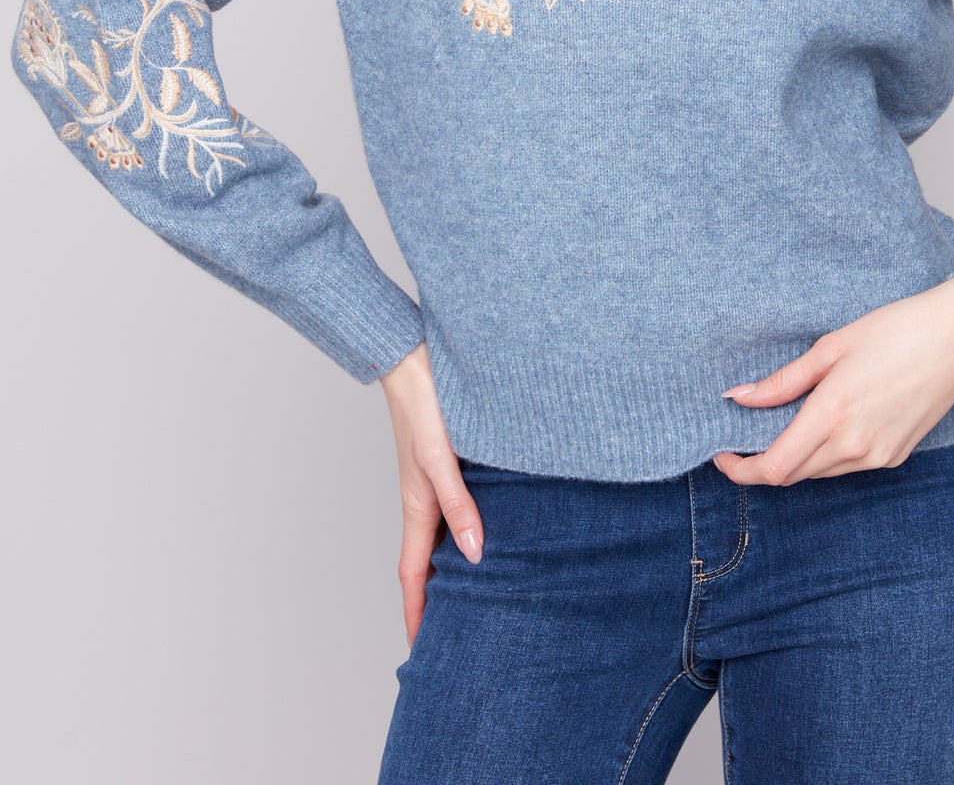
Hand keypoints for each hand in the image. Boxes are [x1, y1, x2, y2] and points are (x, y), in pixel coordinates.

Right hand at [378, 342, 483, 646]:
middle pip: (425, 562)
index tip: (420, 649)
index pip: (413, 574)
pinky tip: (485, 531)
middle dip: (433, 600)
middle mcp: (423, 499)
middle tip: (451, 634)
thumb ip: (458, 505)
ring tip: (472, 594)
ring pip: (440, 537)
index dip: (417, 612)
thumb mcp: (441, 460)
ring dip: (449, 567)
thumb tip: (476, 554)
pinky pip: (453, 510)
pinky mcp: (446, 463)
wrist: (416, 360)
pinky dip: (462, 532)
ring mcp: (433, 482)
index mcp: (416, 506)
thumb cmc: (426, 406)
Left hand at [712, 278, 953, 486]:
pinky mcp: (895, 456)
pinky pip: (847, 467)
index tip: (724, 455)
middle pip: (793, 475)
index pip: (774, 468)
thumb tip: (737, 397)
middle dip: (764, 464)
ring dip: (796, 459)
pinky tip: (827, 425)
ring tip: (786, 425)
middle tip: (747, 436)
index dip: (742, 470)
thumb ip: (782, 381)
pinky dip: (827, 455)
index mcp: (832, 415)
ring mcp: (878, 455)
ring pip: (820, 474)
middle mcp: (855, 445)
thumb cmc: (894, 331)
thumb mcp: (830, 348)